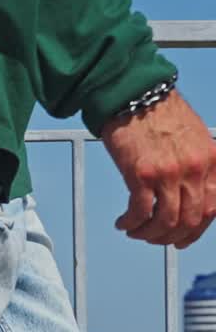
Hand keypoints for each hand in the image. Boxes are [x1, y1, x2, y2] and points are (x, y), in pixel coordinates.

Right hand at [102, 90, 215, 248]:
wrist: (135, 94)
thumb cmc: (161, 114)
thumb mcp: (196, 139)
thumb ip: (199, 168)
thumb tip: (192, 199)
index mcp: (211, 160)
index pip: (213, 208)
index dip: (196, 230)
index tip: (182, 237)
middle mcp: (194, 168)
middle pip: (188, 220)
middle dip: (170, 236)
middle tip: (155, 238)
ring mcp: (169, 172)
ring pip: (165, 221)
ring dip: (149, 234)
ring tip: (136, 231)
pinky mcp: (142, 174)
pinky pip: (140, 212)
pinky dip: (131, 224)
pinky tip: (124, 223)